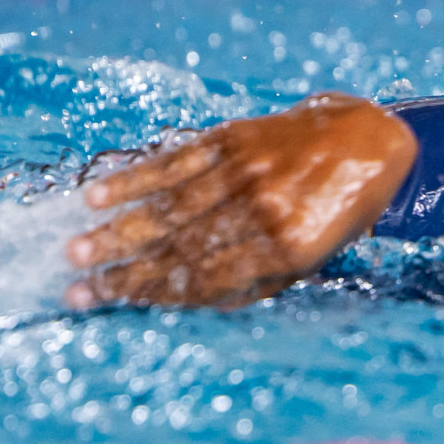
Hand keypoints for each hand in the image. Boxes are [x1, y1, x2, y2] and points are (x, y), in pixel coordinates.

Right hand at [65, 93, 416, 308]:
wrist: (369, 141)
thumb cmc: (338, 210)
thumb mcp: (313, 256)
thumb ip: (256, 278)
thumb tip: (188, 299)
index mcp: (287, 249)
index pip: (205, 277)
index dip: (151, 292)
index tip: (107, 304)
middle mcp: (264, 210)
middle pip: (180, 246)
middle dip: (123, 270)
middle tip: (75, 288)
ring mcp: (247, 171)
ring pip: (172, 206)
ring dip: (119, 231)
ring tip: (75, 251)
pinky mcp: (236, 138)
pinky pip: (177, 161)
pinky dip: (137, 179)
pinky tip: (100, 194)